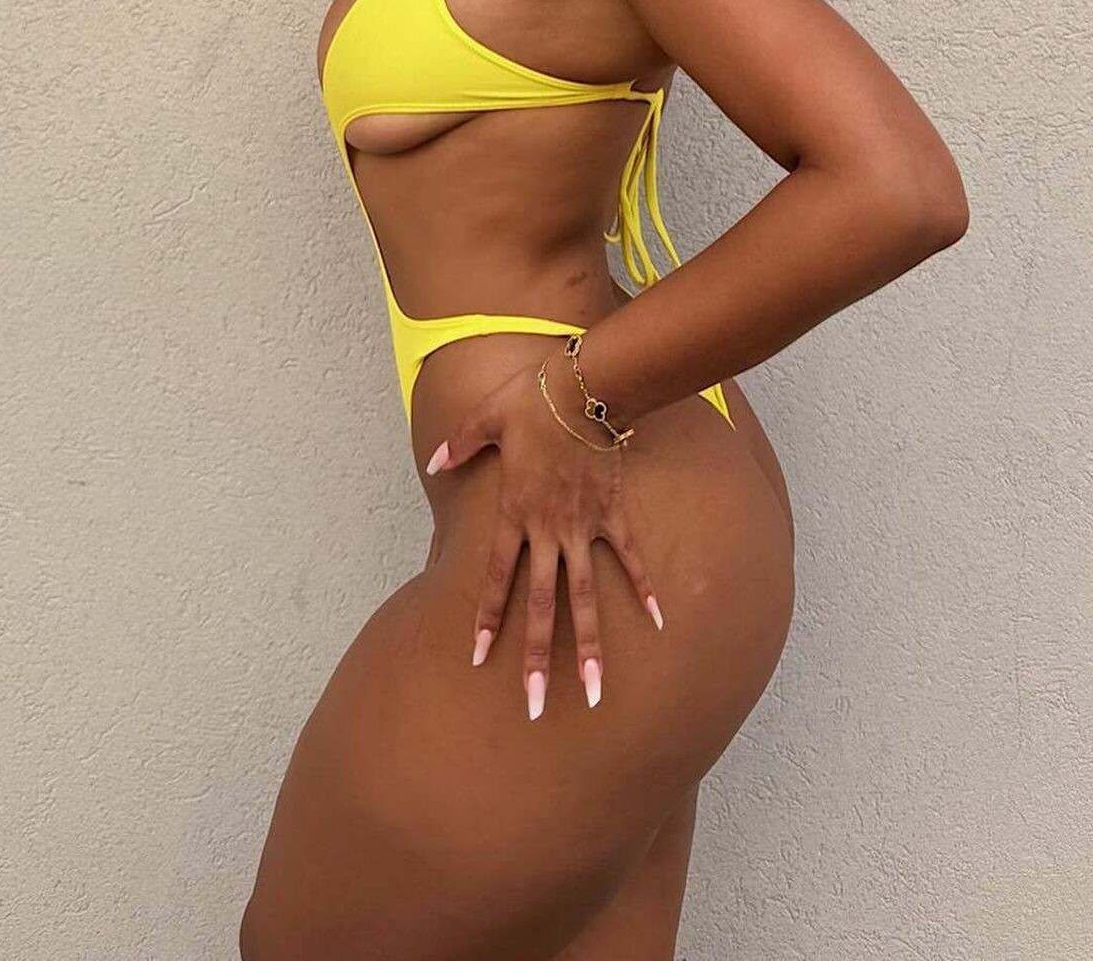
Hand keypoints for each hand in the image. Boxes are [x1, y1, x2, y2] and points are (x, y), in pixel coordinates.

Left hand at [425, 355, 664, 719]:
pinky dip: (644, 589)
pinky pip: (629, 559)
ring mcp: (584, 526)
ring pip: (585, 597)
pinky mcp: (613, 514)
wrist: (584, 386)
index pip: (497, 579)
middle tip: (535, 706)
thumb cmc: (531, 398)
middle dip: (537, 658)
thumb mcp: (485, 418)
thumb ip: (461, 445)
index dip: (487, 619)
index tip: (480, 659)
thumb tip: (434, 460)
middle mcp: (548, 530)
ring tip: (595, 691)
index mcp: (514, 513)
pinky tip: (658, 622)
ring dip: (590, 646)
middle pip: (541, 605)